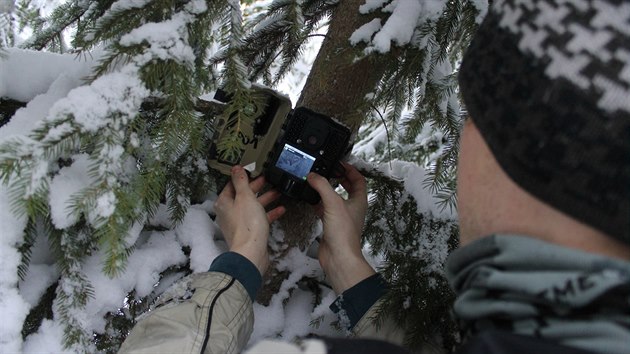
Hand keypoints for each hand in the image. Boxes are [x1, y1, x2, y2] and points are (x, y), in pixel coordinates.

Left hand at [214, 166, 285, 274]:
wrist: (252, 252)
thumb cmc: (247, 224)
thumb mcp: (245, 197)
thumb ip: (241, 181)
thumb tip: (235, 168)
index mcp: (224, 202)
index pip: (232, 185)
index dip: (243, 177)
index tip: (254, 171)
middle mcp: (229, 213)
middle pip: (243, 195)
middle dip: (256, 187)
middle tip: (267, 179)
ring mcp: (239, 223)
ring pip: (252, 207)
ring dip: (265, 199)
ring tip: (278, 192)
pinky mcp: (250, 232)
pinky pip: (259, 218)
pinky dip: (269, 213)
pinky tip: (281, 209)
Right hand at [307, 162, 374, 293]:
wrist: (339, 257)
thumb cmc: (343, 233)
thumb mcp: (333, 203)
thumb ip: (322, 186)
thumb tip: (312, 175)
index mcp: (359, 201)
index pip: (359, 180)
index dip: (351, 170)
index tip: (340, 164)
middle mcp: (352, 208)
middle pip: (349, 189)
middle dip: (340, 179)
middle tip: (329, 171)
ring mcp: (342, 218)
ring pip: (336, 199)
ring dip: (328, 190)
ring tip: (318, 182)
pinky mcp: (332, 226)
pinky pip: (325, 210)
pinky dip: (319, 203)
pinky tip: (310, 200)